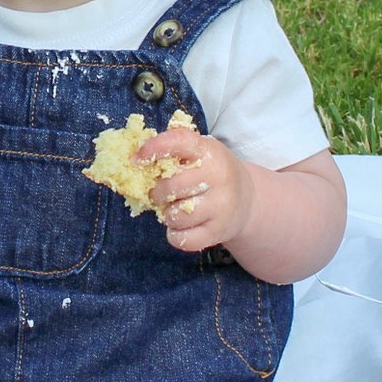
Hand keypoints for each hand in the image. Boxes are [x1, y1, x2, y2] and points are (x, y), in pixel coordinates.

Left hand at [138, 128, 258, 253]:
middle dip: (158, 193)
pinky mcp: (220, 231)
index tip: (136, 159)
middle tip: (160, 194)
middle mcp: (219, 176)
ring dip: (167, 215)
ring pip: (175, 216)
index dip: (154, 148)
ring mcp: (222, 205)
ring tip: (175, 209)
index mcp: (209, 151)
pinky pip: (184, 239)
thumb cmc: (211, 173)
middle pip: (170, 187)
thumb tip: (134, 158)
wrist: (248, 200)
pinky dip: (175, 235)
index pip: (179, 141)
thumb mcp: (199, 153)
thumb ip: (172, 151)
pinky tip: (181, 227)